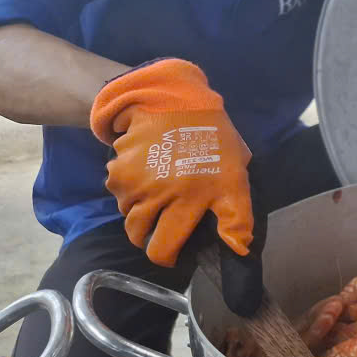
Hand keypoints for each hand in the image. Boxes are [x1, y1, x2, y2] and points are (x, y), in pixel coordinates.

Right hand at [90, 59, 252, 268]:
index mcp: (191, 199)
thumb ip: (236, 216)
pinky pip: (118, 189)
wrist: (178, 100)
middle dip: (147, 235)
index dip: (166, 257)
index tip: (172, 253)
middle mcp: (158, 194)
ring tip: (157, 191)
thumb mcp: (236, 177)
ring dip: (137, 208)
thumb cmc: (214, 141)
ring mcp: (135, 181)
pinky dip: (128, 186)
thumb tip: (238, 249)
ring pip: (127, 212)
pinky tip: (146, 172)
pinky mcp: (119, 167)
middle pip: (138, 235)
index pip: (163, 248)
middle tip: (161, 222)